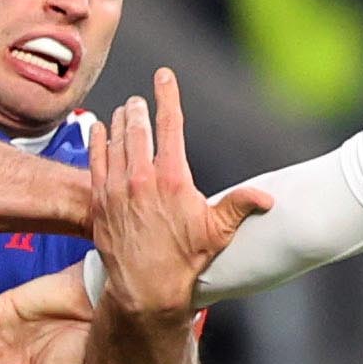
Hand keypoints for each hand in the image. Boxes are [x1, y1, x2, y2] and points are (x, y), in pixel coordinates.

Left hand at [85, 67, 272, 322]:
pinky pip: (95, 160)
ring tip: (123, 113)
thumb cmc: (185, 260)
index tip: (163, 75)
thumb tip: (267, 198)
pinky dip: (97, 140)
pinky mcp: (100, 200)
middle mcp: (142, 176)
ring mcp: (117, 187)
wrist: (145, 288)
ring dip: (119, 122)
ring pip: (115, 140)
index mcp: (173, 176)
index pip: (170, 123)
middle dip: (139, 109)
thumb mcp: (218, 232)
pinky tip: (99, 130)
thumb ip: (240, 206)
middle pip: (138, 127)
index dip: (167, 94)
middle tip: (139, 101)